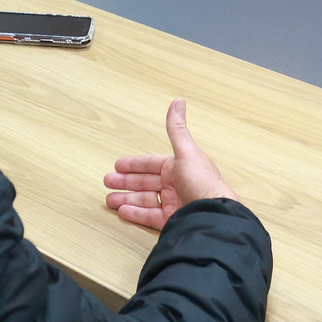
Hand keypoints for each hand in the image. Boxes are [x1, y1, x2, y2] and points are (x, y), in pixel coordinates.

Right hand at [104, 99, 238, 230]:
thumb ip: (176, 129)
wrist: (213, 214)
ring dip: (126, 198)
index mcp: (178, 167)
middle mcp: (175, 184)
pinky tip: (123, 211)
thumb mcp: (186, 152)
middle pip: (145, 182)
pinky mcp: (172, 220)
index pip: (151, 164)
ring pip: (144, 199)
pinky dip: (136, 213)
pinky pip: (150, 216)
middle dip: (125, 182)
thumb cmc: (202, 181)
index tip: (118, 165)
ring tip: (109, 199)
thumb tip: (178, 101)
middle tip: (107, 182)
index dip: (134, 164)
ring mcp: (173, 203)